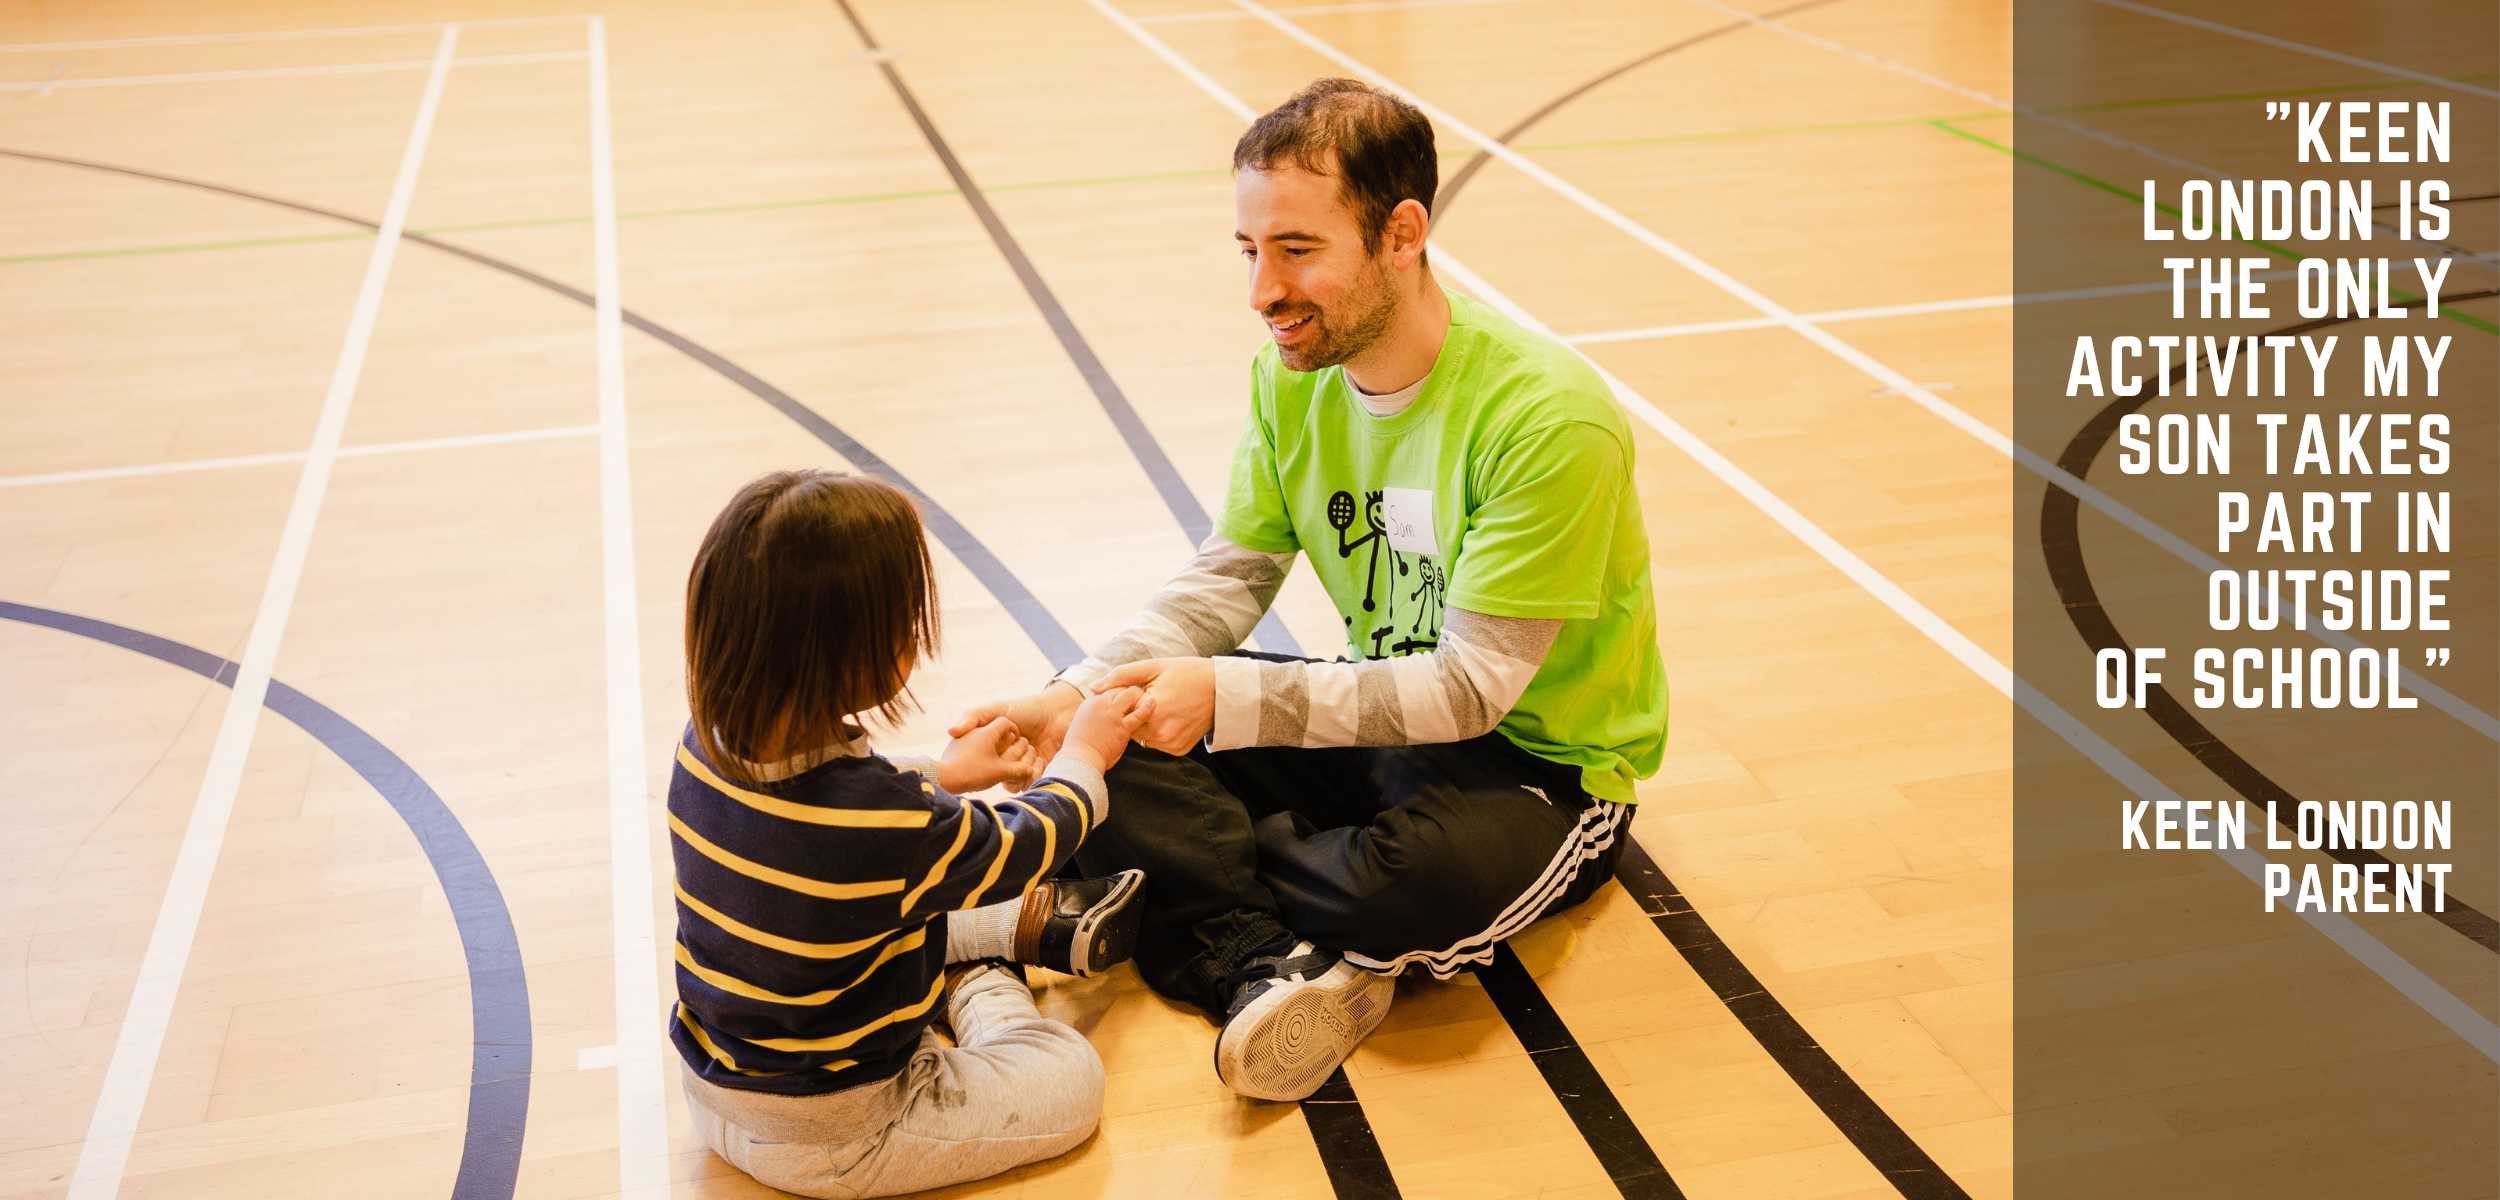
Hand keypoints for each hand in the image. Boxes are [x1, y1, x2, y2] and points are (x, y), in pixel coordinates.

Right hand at [936, 717, 1039, 792]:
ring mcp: (1016, 771)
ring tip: (1033, 751)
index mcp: (987, 750)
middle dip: (1010, 760)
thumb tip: (950, 731)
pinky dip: (1035, 773)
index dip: (987, 756)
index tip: (1000, 742)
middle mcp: (999, 763)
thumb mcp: (995, 709)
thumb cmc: (1024, 709)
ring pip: (1011, 783)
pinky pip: (1028, 785)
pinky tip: (1041, 757)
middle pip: (995, 776)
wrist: (1057, 714)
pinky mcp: (1033, 777)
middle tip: (1023, 742)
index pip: (977, 764)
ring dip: (1022, 768)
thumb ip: (972, 716)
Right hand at [1062, 687, 1156, 771]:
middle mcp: (1101, 704)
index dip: (1121, 690)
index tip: (1128, 696)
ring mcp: (1112, 715)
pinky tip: (1153, 702)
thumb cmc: (1082, 746)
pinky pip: (1139, 714)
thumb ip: (1096, 714)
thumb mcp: (1084, 722)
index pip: (1110, 688)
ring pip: (1130, 695)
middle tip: (1141, 693)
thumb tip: (1104, 713)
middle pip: (1120, 688)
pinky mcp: (1122, 727)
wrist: (1081, 759)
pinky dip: (1147, 707)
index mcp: (1091, 703)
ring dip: (1139, 695)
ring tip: (1148, 696)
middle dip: (1131, 690)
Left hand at [1094, 657, 1215, 754]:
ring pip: (1141, 736)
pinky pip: (1156, 743)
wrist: (1221, 691)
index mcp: (1153, 709)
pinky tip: (1170, 717)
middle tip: (1150, 696)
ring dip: (1144, 724)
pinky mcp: (1178, 750)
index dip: (1124, 699)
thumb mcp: (1154, 667)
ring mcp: (1171, 743)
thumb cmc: (1186, 673)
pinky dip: (1157, 732)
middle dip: (1133, 713)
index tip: (1136, 689)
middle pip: (1130, 726)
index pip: (1121, 710)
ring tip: (1162, 705)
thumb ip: (1121, 676)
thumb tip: (1093, 688)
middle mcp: (1161, 731)